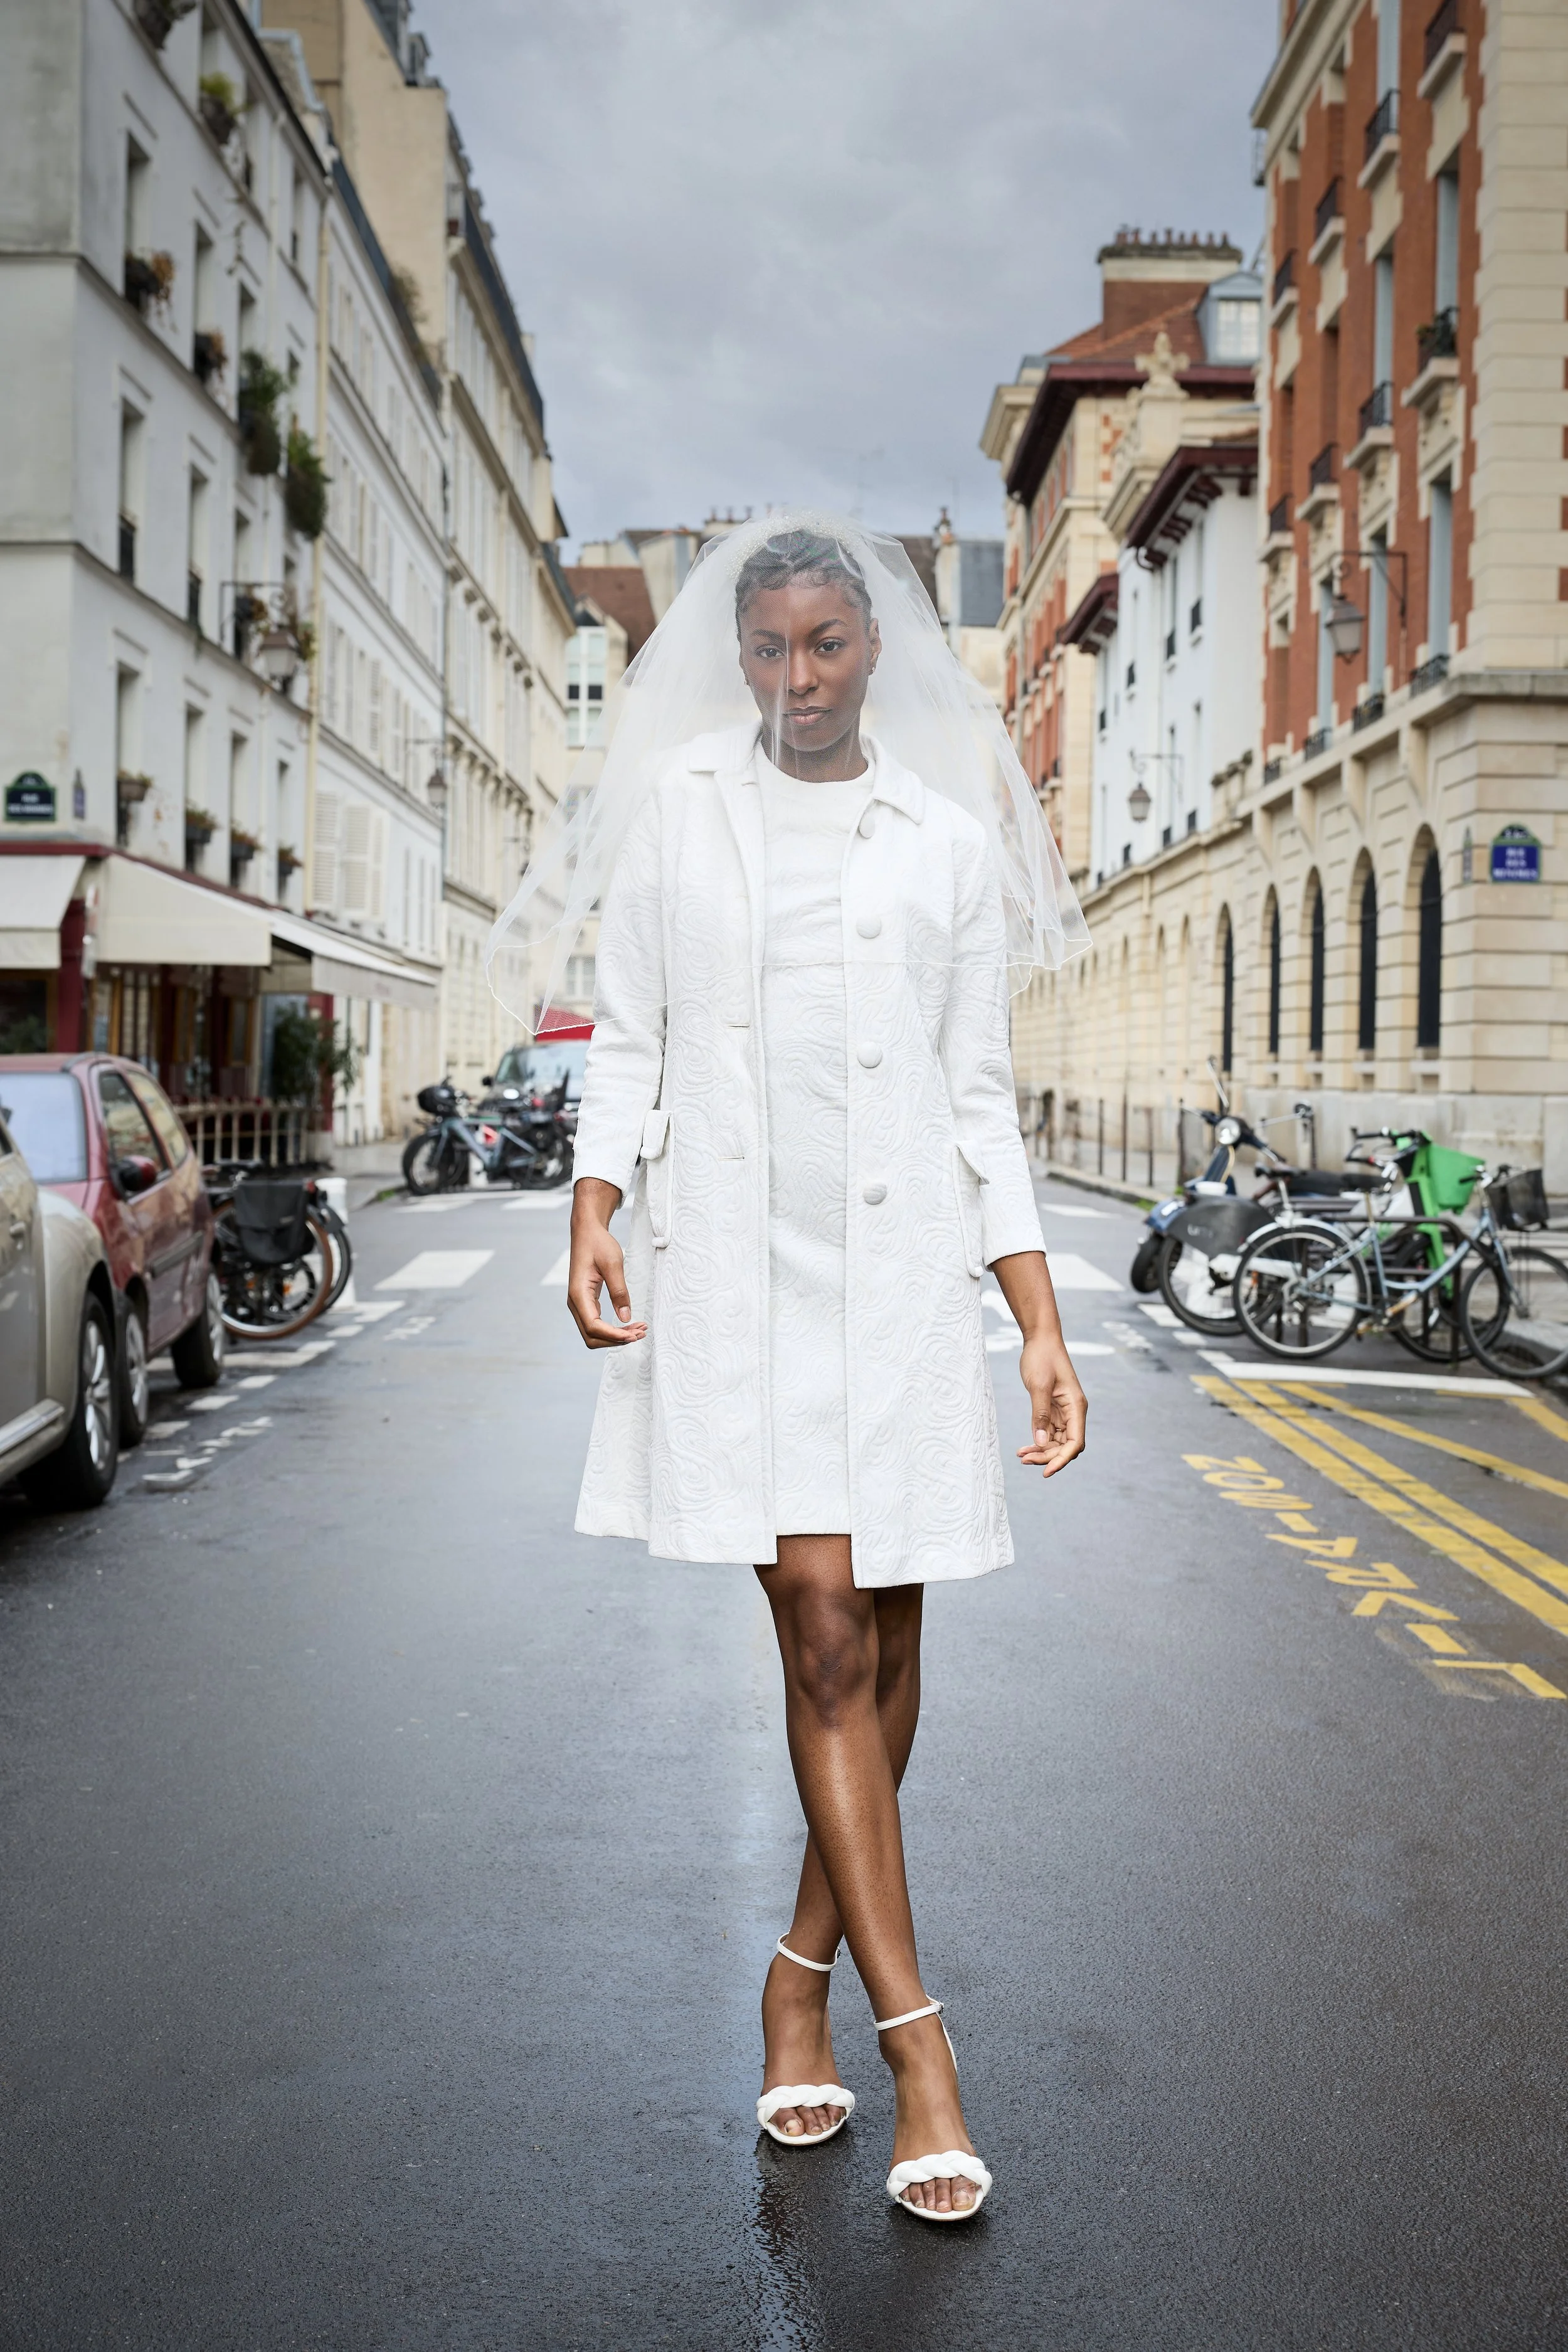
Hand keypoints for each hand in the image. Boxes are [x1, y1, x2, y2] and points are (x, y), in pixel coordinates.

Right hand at [568, 1181, 646, 1349]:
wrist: (587, 1232)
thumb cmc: (599, 1244)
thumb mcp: (613, 1264)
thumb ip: (619, 1291)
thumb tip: (625, 1318)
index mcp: (578, 1294)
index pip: (593, 1326)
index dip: (613, 1335)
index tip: (633, 1335)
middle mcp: (575, 1303)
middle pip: (592, 1336)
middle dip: (616, 1339)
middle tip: (640, 1333)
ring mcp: (579, 1304)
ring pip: (594, 1333)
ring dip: (615, 1336)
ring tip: (639, 1330)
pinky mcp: (586, 1302)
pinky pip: (596, 1324)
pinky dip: (613, 1329)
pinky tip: (629, 1325)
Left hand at [1016, 1334, 1085, 1476]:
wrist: (1039, 1338)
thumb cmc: (1041, 1357)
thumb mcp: (1038, 1386)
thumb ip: (1040, 1415)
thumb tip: (1041, 1442)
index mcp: (1076, 1406)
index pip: (1075, 1442)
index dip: (1062, 1459)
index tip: (1046, 1471)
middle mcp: (1073, 1411)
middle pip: (1065, 1445)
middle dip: (1047, 1456)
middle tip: (1024, 1460)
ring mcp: (1063, 1411)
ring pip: (1056, 1441)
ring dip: (1041, 1451)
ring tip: (1021, 1456)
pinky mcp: (1052, 1409)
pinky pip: (1048, 1432)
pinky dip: (1038, 1440)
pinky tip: (1024, 1447)